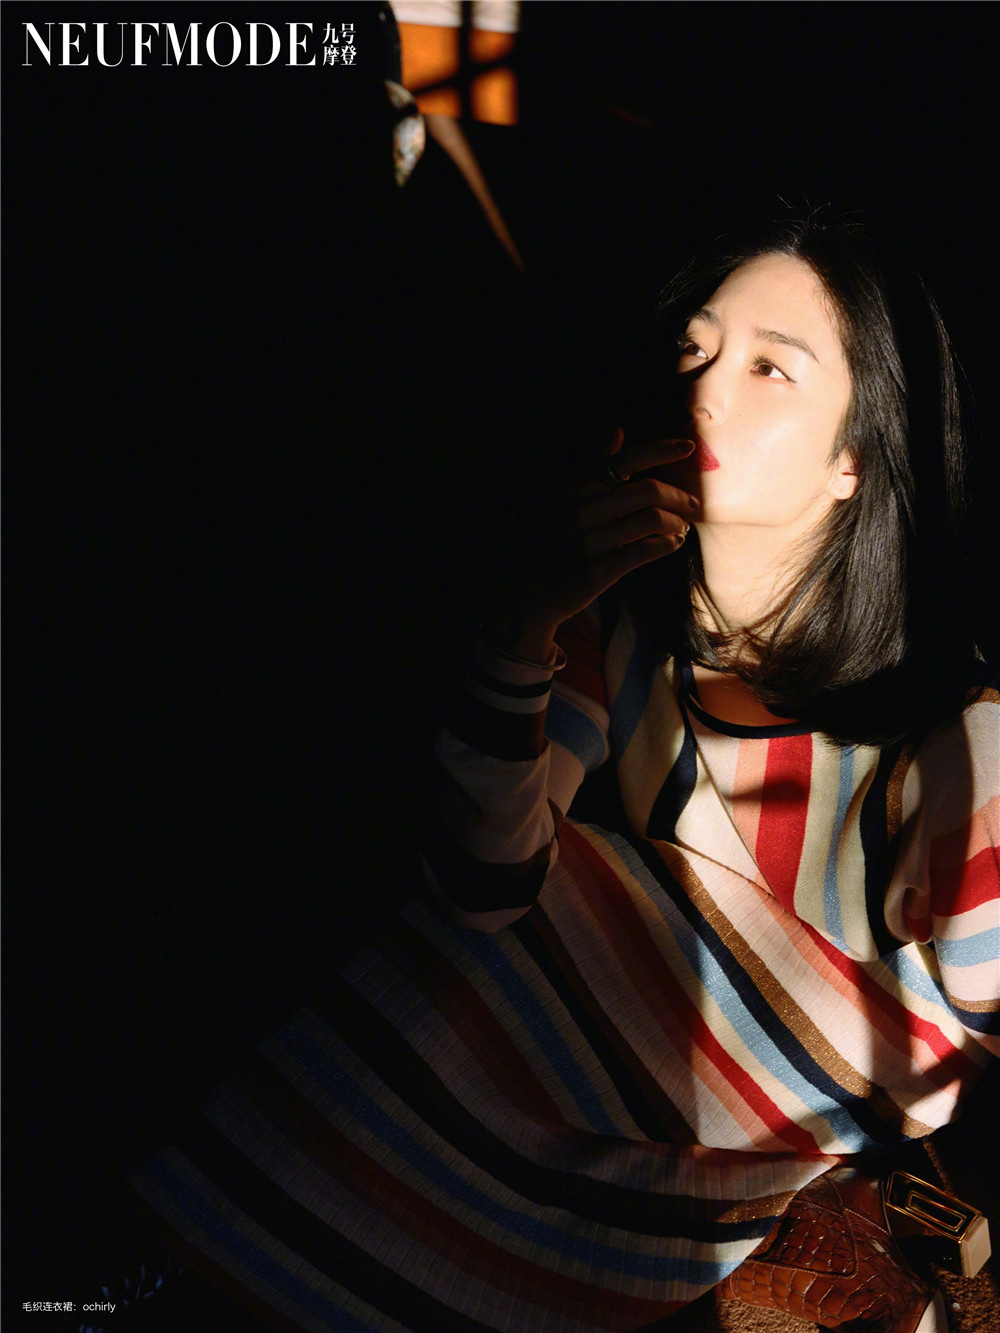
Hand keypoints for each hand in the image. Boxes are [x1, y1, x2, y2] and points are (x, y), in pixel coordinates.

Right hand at [487, 429, 697, 660]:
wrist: (527, 591)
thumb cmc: (549, 539)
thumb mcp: (560, 496)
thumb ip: (590, 463)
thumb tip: (618, 431)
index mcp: (573, 488)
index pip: (624, 461)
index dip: (661, 450)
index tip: (688, 446)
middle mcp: (580, 511)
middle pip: (647, 491)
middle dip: (678, 495)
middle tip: (691, 502)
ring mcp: (589, 542)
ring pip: (651, 520)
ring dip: (676, 522)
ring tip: (681, 526)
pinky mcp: (598, 572)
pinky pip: (645, 551)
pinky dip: (667, 545)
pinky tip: (673, 543)